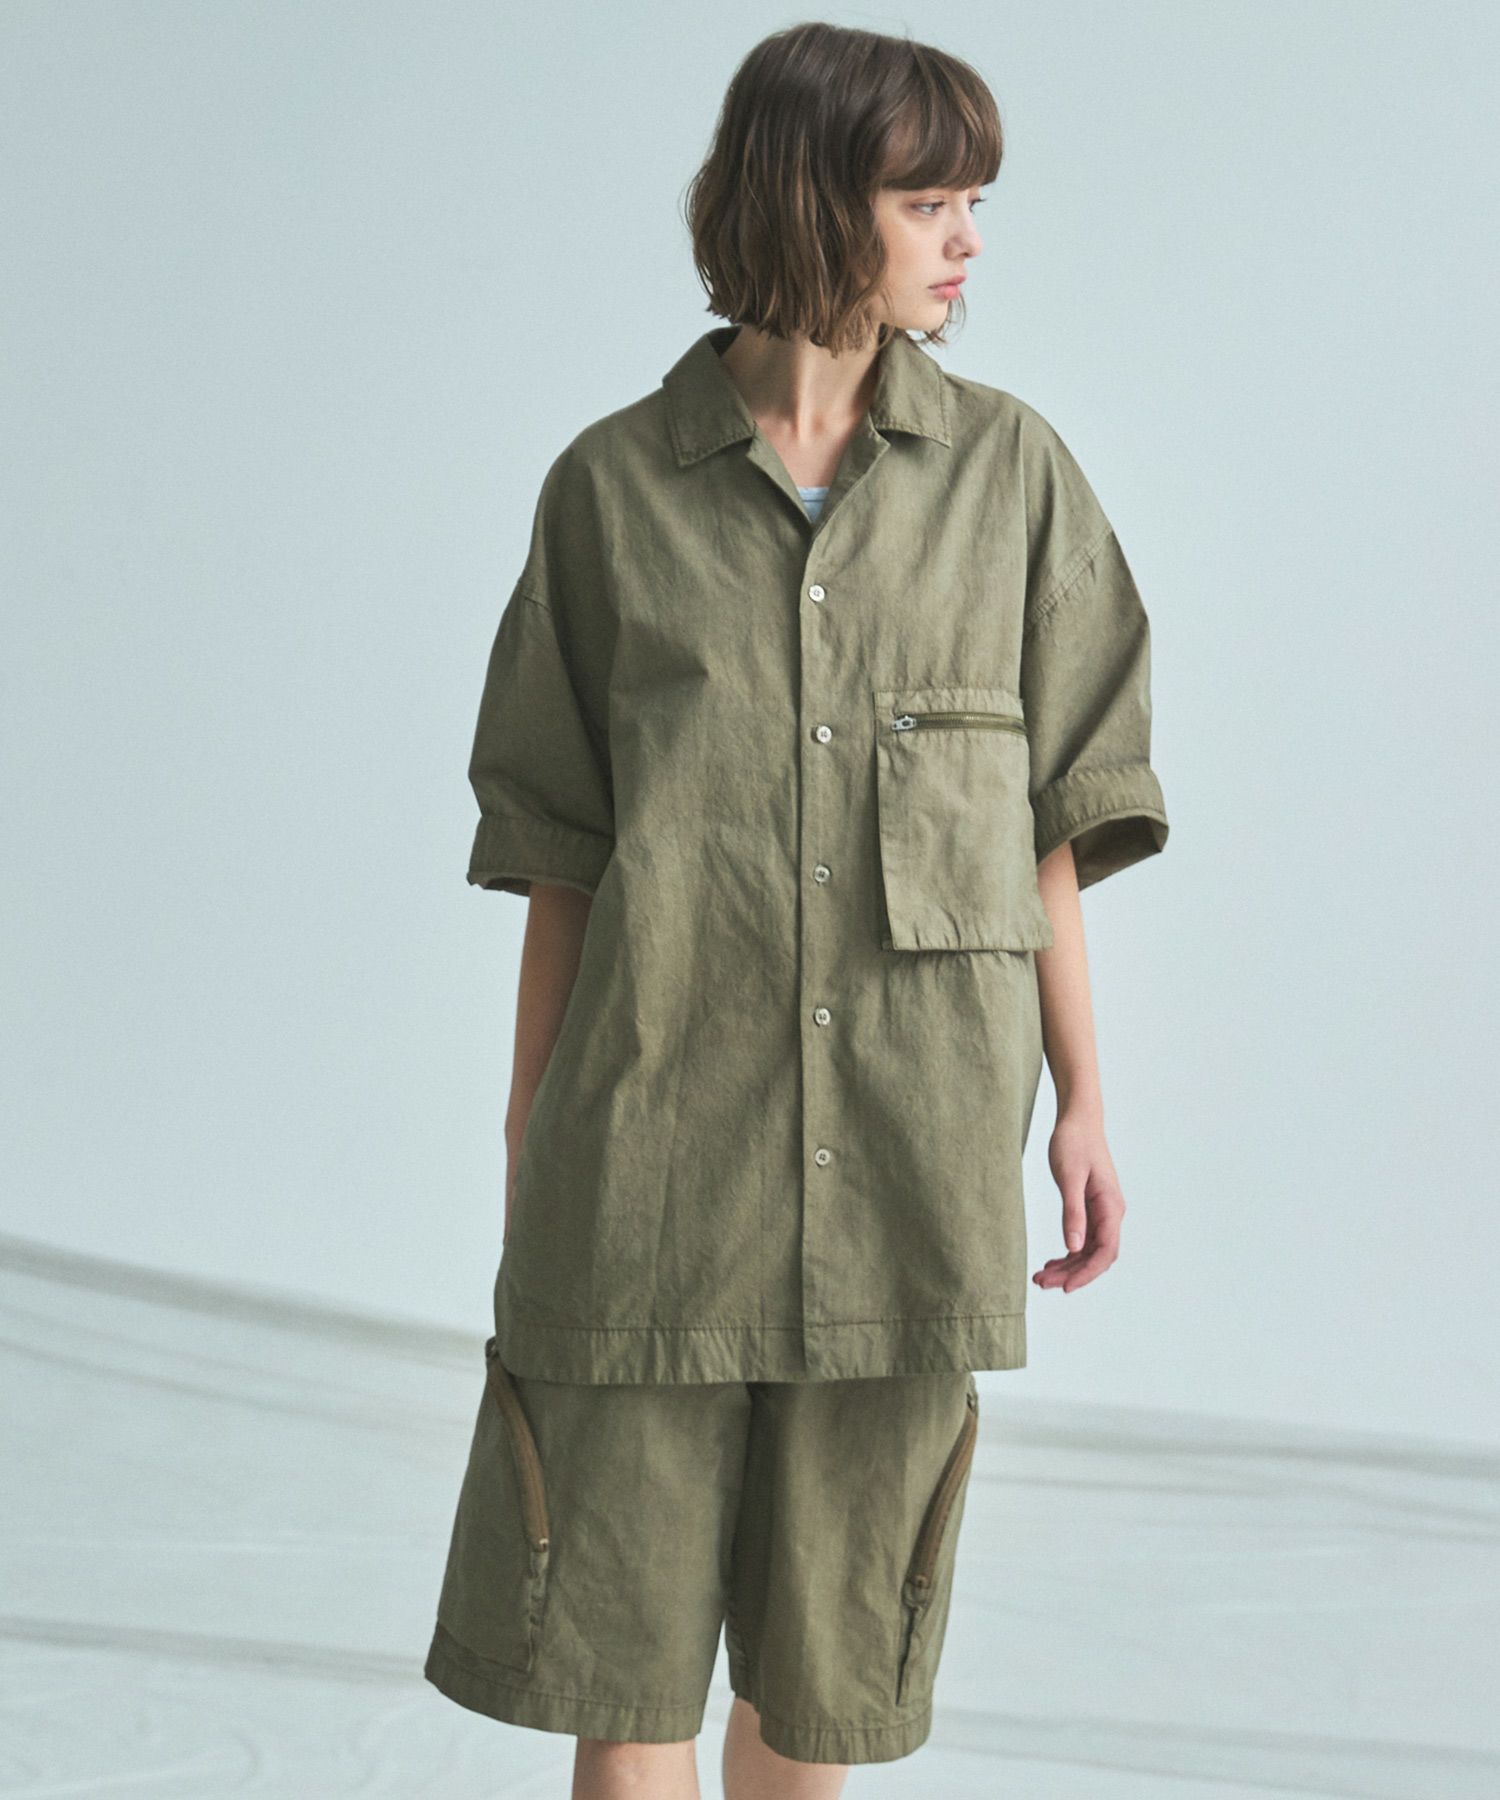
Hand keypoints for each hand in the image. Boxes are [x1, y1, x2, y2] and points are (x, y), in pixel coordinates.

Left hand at [1031, 1112, 1124, 1292]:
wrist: (1078, 1120)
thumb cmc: (1074, 1143)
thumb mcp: (1069, 1178)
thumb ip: (1072, 1213)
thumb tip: (1073, 1248)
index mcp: (1111, 1207)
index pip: (1105, 1252)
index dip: (1086, 1273)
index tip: (1064, 1287)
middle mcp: (1110, 1213)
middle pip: (1096, 1256)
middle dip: (1072, 1274)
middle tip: (1041, 1282)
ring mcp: (1102, 1212)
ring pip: (1088, 1250)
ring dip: (1068, 1266)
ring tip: (1041, 1277)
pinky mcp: (1091, 1208)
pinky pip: (1083, 1239)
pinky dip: (1068, 1253)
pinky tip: (1051, 1261)